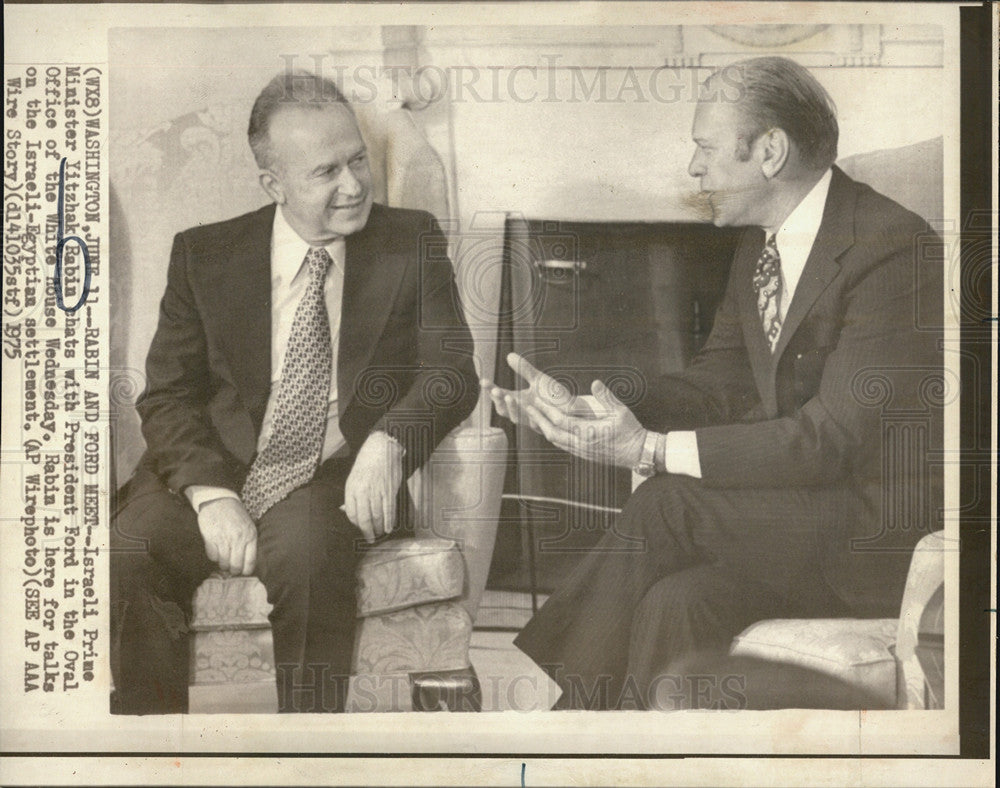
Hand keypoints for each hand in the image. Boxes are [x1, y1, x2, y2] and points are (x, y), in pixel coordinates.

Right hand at [197, 497, 256, 575]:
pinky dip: (213, 557)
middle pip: (236, 566)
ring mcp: (223, 539)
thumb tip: (248, 563)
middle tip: (232, 569)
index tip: (244, 572)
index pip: (250, 561)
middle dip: (234, 570)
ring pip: (223, 563)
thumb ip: (250, 542)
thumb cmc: (236, 515)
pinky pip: (212, 556)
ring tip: (224, 559)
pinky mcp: (210, 538)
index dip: (246, 571)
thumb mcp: (249, 526)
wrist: (219, 500)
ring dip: (223, 564)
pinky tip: (216, 551)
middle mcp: (238, 539)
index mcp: (250, 535)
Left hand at [344, 431, 404, 542]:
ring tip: (379, 534)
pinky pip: (389, 509)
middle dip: (367, 531)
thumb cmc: (366, 463)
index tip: (359, 530)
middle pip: (364, 518)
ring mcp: (377, 491)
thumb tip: (345, 511)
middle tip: (369, 539)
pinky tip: (389, 527)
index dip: (355, 525)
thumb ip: (350, 496)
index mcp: (351, 489)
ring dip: (379, 528)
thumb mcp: (353, 478)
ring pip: (377, 516)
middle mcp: (363, 491)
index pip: (351, 513)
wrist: (380, 448)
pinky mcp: (389, 490)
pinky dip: (390, 521)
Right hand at [481, 352, 598, 427]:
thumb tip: (509, 355)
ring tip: (509, 396)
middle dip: (498, 400)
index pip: (499, 396)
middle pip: (503, 410)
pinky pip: (536, 425)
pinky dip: (531, 417)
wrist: (573, 410)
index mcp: (517, 401)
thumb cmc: (553, 395)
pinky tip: (530, 407)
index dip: (491, 389)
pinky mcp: (545, 426)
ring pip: (516, 418)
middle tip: (496, 390)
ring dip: (512, 408)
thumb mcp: (538, 379)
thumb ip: (524, 369)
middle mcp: (522, 412)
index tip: (483, 380)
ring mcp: (531, 420)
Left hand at [525, 379, 646, 468]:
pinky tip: (549, 428)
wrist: (638, 453)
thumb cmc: (631, 431)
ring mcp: (581, 451)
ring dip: (543, 428)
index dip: (546, 410)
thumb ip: (607, 397)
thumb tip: (595, 383)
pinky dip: (552, 436)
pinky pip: (562, 445)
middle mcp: (581, 444)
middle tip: (528, 407)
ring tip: (535, 416)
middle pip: (552, 432)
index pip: (561, 421)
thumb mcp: (622, 412)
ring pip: (555, 441)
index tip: (536, 400)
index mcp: (589, 432)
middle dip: (539, 419)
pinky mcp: (583, 454)